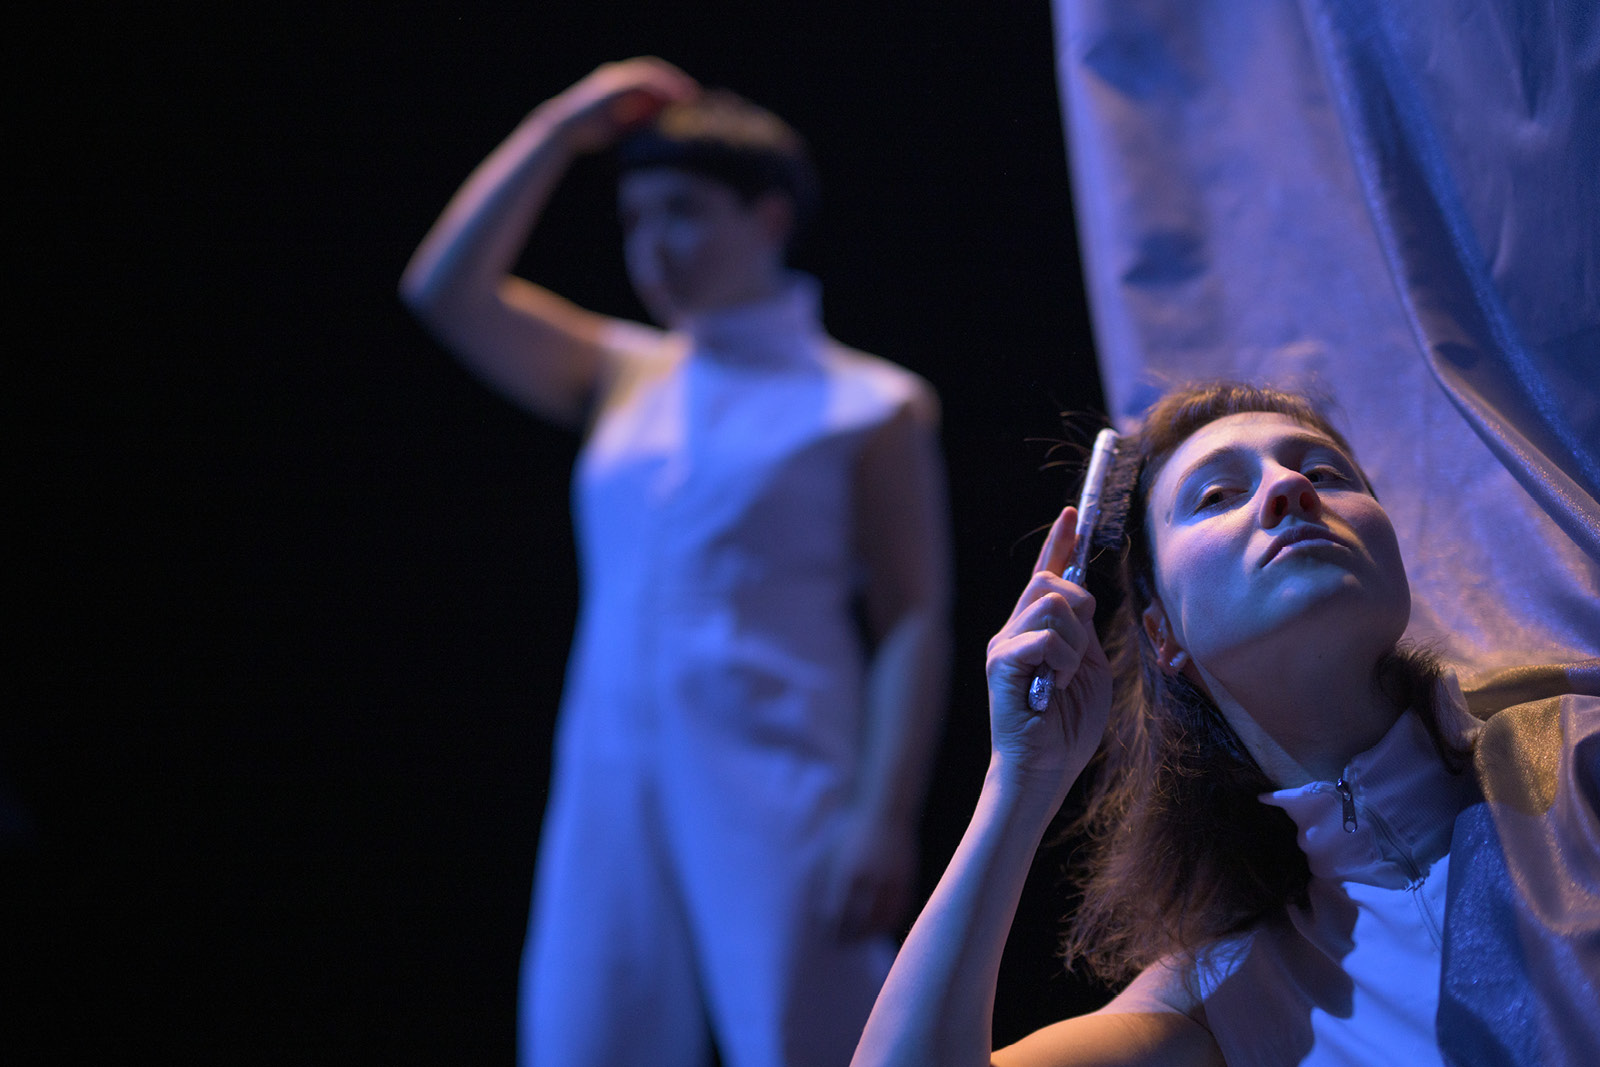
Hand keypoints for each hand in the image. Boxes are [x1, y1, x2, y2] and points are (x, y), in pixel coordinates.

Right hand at [543, 57, 699, 153]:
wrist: (564, 132)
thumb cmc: (589, 135)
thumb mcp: (621, 127)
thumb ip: (640, 120)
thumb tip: (661, 123)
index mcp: (616, 86)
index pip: (649, 80)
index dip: (669, 86)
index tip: (686, 98)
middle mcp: (616, 77)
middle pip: (652, 72)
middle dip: (675, 81)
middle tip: (694, 94)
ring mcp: (614, 78)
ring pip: (650, 73)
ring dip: (672, 83)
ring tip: (690, 95)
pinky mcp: (613, 84)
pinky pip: (643, 81)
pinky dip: (661, 87)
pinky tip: (674, 97)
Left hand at [820, 808, 917, 941]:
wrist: (884, 808)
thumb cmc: (850, 829)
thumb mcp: (829, 850)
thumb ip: (821, 879)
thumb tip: (814, 910)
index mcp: (849, 874)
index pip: (839, 915)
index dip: (832, 930)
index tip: (827, 935)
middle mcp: (872, 880)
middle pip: (861, 923)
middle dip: (851, 937)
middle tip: (841, 943)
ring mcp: (893, 880)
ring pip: (884, 920)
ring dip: (872, 933)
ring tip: (860, 937)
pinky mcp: (907, 879)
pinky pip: (900, 910)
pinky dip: (890, 921)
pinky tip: (880, 925)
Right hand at [984, 506, 1111, 796]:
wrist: (1045, 770)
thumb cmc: (1066, 727)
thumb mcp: (1089, 669)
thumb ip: (1083, 633)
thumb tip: (1080, 598)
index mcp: (1035, 631)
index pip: (1046, 575)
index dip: (1059, 543)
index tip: (1072, 514)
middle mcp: (1013, 630)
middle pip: (1048, 580)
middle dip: (1079, 606)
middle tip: (1078, 652)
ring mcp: (1004, 644)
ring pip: (1051, 603)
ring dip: (1074, 642)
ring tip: (1062, 677)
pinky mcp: (1001, 663)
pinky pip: (1044, 637)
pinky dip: (1062, 661)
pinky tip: (1052, 686)